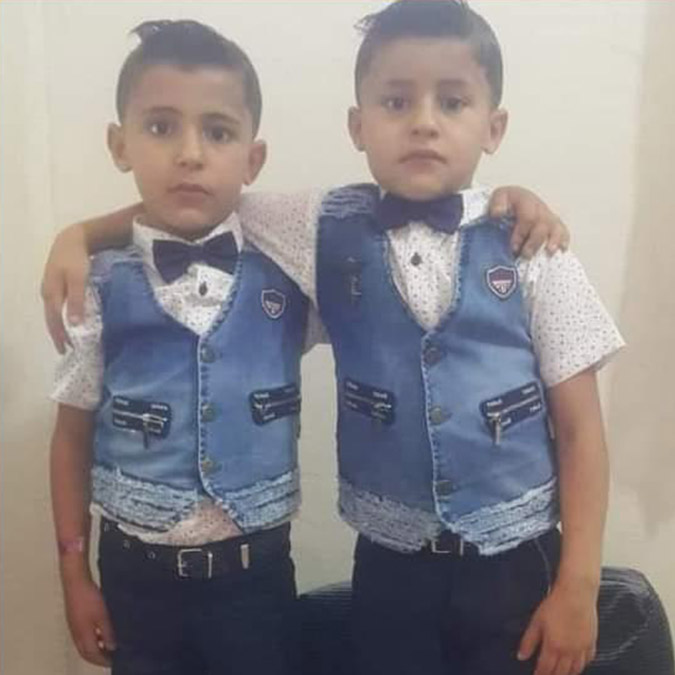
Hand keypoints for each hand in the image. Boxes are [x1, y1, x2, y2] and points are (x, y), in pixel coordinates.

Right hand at [41, 225, 89, 353]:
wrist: (72, 239)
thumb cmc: (77, 259)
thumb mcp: (79, 280)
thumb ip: (77, 301)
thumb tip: (73, 325)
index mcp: (51, 294)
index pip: (55, 321)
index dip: (60, 336)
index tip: (66, 349)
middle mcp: (47, 293)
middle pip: (51, 318)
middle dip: (57, 334)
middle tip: (65, 349)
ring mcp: (49, 288)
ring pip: (52, 312)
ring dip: (58, 326)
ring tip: (66, 338)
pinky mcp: (55, 284)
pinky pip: (56, 305)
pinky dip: (60, 315)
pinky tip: (67, 319)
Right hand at [63, 576, 115, 666]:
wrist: (76, 582)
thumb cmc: (90, 598)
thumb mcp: (102, 616)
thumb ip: (106, 632)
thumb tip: (111, 648)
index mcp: (83, 635)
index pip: (92, 654)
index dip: (103, 660)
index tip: (113, 662)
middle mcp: (76, 634)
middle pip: (86, 653)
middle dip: (97, 658)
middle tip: (110, 658)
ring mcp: (73, 627)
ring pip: (83, 645)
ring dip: (93, 649)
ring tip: (107, 646)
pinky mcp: (74, 619)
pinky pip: (82, 637)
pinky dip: (91, 640)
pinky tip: (99, 633)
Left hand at [489, 186, 569, 257]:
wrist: (513, 200)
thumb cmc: (507, 202)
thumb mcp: (498, 198)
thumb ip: (497, 204)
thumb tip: (497, 213)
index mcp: (526, 200)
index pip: (528, 217)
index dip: (522, 233)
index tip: (513, 247)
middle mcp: (539, 208)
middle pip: (542, 225)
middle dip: (534, 242)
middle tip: (525, 254)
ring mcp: (548, 216)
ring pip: (556, 228)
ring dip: (553, 241)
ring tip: (549, 252)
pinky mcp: (553, 224)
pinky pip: (563, 231)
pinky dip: (563, 241)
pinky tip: (562, 250)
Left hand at [518, 581, 597, 674]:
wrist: (576, 594)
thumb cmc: (554, 605)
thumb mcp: (536, 621)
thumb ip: (528, 641)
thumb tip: (521, 656)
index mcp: (553, 647)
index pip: (545, 668)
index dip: (540, 674)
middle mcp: (569, 652)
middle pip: (561, 672)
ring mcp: (582, 648)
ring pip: (576, 669)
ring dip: (567, 673)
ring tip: (561, 673)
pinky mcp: (592, 642)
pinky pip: (588, 660)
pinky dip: (581, 665)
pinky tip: (578, 664)